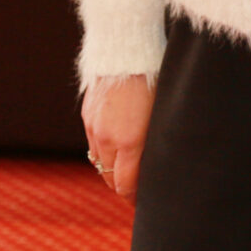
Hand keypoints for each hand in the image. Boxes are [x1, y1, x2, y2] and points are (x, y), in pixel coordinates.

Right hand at [81, 75, 153, 200]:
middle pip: (109, 177)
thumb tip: (157, 165)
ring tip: (127, 169)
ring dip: (112, 168)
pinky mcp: (87, 114)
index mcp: (129, 140)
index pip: (125, 185)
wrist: (126, 49)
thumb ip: (155, 143)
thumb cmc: (154, 79)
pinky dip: (103, 150)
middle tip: (139, 188)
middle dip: (123, 185)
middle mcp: (107, 138)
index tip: (145, 201)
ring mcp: (94, 126)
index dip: (134, 197)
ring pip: (99, 161)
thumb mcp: (162, 113)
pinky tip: (116, 146)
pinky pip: (93, 143)